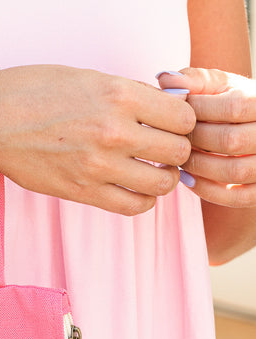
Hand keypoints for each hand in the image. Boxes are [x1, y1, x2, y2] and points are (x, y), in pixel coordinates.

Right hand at [0, 65, 194, 215]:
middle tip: (162, 149)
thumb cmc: (35, 94)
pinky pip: (134, 206)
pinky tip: (134, 189)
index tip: (170, 125)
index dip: (182, 122)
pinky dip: (143, 200)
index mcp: (119, 95)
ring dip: (162, 178)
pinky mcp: (83, 192)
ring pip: (161, 184)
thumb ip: (129, 94)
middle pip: (177, 151)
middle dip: (176, 151)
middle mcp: (114, 131)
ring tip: (150, 171)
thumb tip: (166, 109)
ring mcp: (98, 165)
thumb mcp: (89, 78)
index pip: (182, 117)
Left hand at [158, 68, 255, 206]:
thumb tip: (164, 79)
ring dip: (199, 167)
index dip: (199, 111)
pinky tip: (188, 179)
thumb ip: (196, 80)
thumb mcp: (223, 86)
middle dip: (195, 141)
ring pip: (234, 171)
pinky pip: (237, 197)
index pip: (233, 107)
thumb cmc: (237, 104)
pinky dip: (208, 191)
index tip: (177, 114)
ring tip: (178, 159)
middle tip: (172, 140)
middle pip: (230, 141)